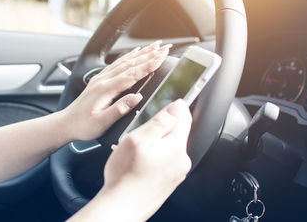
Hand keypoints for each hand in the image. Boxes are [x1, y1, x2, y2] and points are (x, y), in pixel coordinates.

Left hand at [64, 40, 171, 140]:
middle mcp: (103, 80)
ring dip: (142, 52)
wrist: (66, 124)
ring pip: (125, 61)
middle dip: (149, 54)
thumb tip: (136, 98)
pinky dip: (129, 56)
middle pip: (130, 63)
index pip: (131, 74)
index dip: (147, 65)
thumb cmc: (83, 126)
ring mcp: (101, 78)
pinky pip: (118, 63)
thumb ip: (119, 109)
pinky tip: (136, 52)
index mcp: (105, 89)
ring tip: (155, 46)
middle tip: (164, 48)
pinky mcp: (100, 80)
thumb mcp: (102, 122)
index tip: (160, 57)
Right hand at [102, 99, 191, 220]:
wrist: (121, 206)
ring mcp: (176, 174)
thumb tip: (176, 108)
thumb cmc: (125, 175)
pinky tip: (140, 163)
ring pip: (170, 148)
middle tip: (144, 130)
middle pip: (177, 134)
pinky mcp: (169, 182)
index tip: (176, 101)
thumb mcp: (138, 139)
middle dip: (163, 128)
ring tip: (137, 151)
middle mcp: (181, 161)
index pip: (185, 119)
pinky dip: (156, 157)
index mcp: (176, 148)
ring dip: (158, 144)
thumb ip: (159, 122)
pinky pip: (165, 161)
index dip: (179, 107)